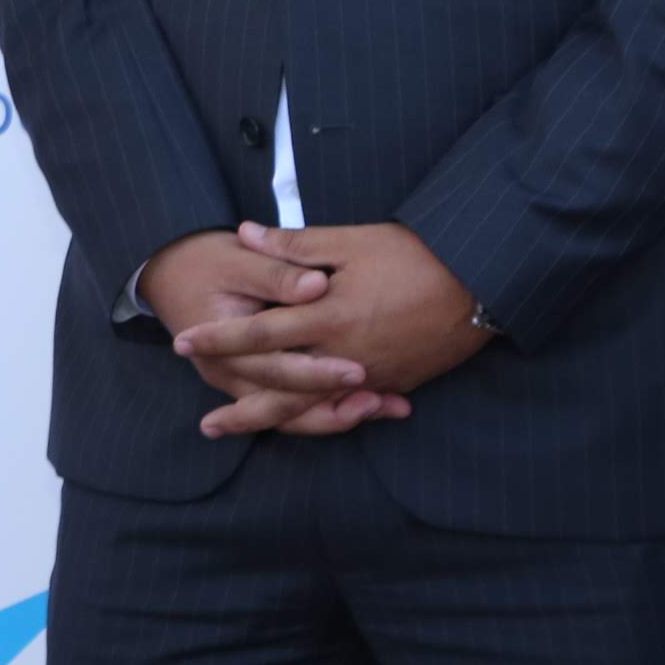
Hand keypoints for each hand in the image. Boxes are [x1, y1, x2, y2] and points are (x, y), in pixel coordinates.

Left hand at [172, 222, 491, 436]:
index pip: (258, 333)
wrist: (482, 281)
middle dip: (242, 408)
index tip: (182, 343)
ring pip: (315, 408)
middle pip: (282, 390)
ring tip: (246, 431)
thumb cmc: (414, 254)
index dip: (219, 339)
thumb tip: (244, 233)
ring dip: (277, 421)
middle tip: (206, 425)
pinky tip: (303, 424)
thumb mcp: (349, 241)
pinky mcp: (397, 382)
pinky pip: (352, 408)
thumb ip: (295, 246)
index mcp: (327, 317)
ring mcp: (373, 374)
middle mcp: (345, 355)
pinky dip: (324, 419)